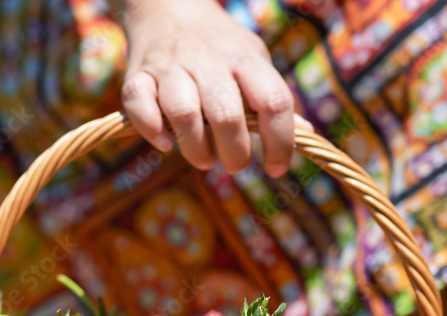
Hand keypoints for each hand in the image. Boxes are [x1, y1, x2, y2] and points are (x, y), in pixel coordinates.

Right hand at [117, 0, 296, 176]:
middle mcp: (208, 61)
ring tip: (204, 158)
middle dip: (235, 154)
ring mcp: (171, 67)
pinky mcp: (139, 75)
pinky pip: (140, 106)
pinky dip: (153, 131)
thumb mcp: (253, 60)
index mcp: (245, 59)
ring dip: (196, 149)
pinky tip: (166, 142)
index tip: (277, 168)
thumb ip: (273, 97)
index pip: (274, 102)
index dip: (281, 142)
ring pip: (183, 114)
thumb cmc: (221, 47)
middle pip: (226, 115)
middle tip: (234, 164)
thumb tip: (307, 133)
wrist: (168, 7)